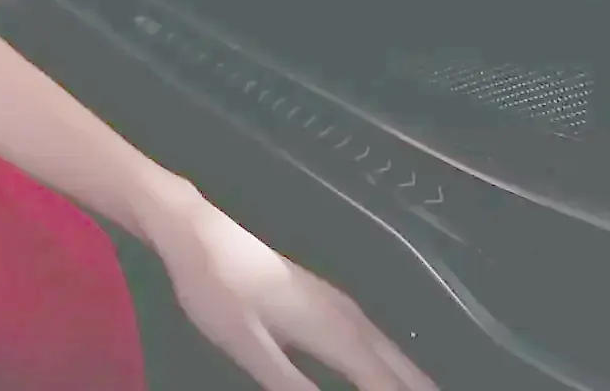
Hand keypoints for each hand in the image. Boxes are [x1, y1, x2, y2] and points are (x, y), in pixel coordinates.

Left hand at [145, 196, 437, 390]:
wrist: (198, 234)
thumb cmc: (219, 292)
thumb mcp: (250, 350)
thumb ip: (293, 387)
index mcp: (337, 333)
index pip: (386, 385)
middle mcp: (351, 318)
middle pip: (404, 370)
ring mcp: (342, 306)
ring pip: (395, 353)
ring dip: (411, 381)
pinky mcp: (328, 302)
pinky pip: (380, 342)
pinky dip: (393, 366)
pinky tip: (388, 375)